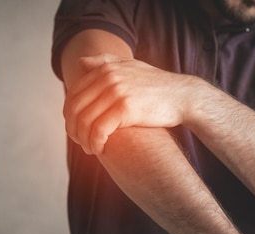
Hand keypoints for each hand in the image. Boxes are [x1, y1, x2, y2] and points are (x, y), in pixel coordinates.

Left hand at [63, 53, 196, 154]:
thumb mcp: (130, 66)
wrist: (184, 96)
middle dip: (73, 130)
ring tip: (90, 149)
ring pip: (85, 121)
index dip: (70, 115)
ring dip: (83, 140)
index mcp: (105, 68)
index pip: (73, 94)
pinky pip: (99, 130)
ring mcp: (116, 91)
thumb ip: (105, 62)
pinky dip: (95, 143)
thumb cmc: (156, 85)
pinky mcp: (125, 108)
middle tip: (80, 142)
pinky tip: (100, 150)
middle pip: (75, 109)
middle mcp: (107, 77)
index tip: (76, 129)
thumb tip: (80, 62)